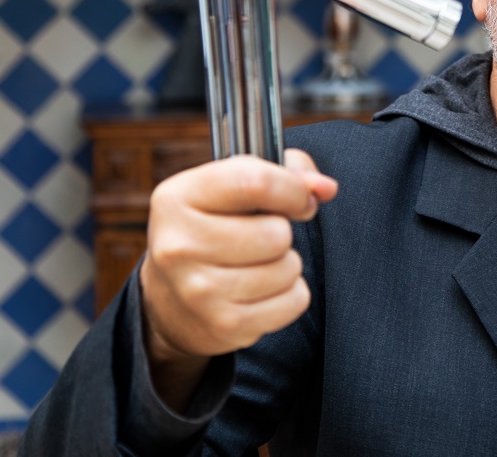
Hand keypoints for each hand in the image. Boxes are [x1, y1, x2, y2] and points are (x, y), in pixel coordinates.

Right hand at [139, 149, 336, 408]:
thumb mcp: (235, 185)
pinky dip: (290, 295)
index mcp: (178, 197)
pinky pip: (293, 302)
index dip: (293, 190)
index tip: (298, 199)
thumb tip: (325, 188)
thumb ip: (289, 172)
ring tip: (259, 263)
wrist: (171, 299)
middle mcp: (179, 245)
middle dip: (283, 232)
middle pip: (276, 234)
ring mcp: (198, 291)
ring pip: (288, 269)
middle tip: (263, 237)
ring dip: (287, 264)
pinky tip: (263, 290)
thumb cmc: (217, 226)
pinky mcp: (222, 325)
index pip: (255, 182)